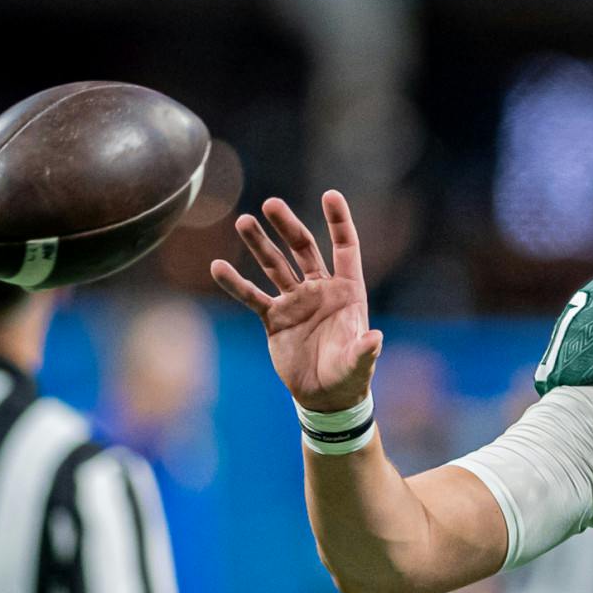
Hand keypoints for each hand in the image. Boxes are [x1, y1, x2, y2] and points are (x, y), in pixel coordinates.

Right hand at [209, 191, 383, 411]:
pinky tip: (218, 266)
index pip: (345, 248)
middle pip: (303, 248)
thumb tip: (374, 339)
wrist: (325, 397)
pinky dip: (236, 283)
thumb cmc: (349, 377)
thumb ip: (364, 350)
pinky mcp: (274, 318)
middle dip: (288, 226)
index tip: (330, 195)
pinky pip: (252, 296)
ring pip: (275, 265)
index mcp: (347, 291)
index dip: (339, 222)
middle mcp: (320, 290)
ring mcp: (295, 301)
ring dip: (259, 245)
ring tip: (244, 222)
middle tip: (271, 204)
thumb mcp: (359, 364)